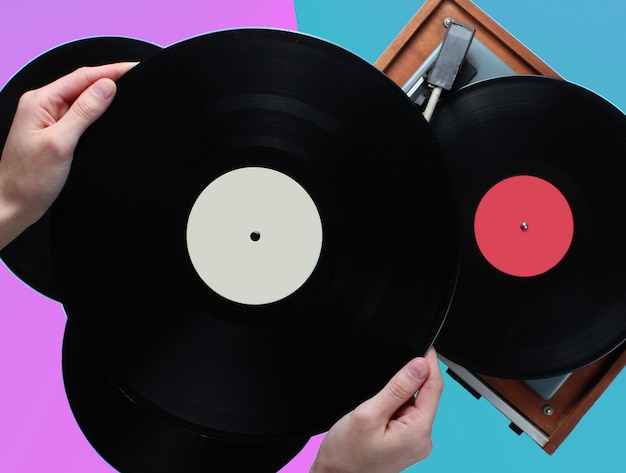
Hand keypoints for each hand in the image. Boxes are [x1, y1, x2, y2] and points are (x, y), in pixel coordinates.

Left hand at [0, 63, 135, 248]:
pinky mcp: (54, 133)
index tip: (133, 68)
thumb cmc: (29, 180)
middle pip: (82, 84)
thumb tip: (106, 87)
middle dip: (109, 79)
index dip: (110, 71)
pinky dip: (96, 112)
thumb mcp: (61, 143)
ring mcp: (47, 119)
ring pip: (81, 99)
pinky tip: (108, 115)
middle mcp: (42, 105)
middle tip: (137, 77)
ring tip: (128, 92)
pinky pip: (79, 115)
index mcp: (39, 101)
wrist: (15, 205)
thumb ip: (84, 113)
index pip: (81, 77)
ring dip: (104, 95)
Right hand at [310, 348, 442, 472]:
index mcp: (418, 432)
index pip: (434, 388)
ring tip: (375, 405)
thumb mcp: (369, 414)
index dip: (429, 363)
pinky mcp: (405, 444)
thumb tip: (419, 365)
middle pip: (426, 395)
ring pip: (414, 405)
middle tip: (385, 379)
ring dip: (399, 396)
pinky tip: (377, 412)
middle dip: (409, 381)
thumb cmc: (346, 454)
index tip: (424, 345)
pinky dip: (394, 407)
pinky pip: (406, 416)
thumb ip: (397, 388)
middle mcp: (422, 440)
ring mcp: (414, 443)